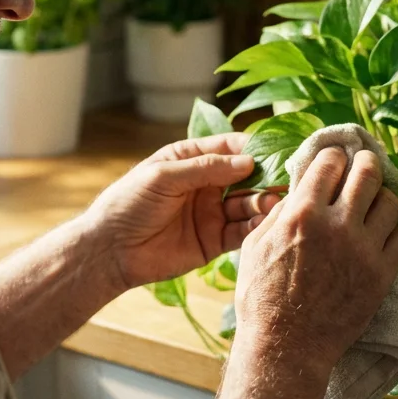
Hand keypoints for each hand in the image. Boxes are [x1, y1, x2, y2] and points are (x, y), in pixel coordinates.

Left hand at [86, 133, 282, 290]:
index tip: (276, 150)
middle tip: (287, 179)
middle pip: (245, 177)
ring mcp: (211, 213)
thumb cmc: (128, 203)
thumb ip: (206, 168)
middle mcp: (205, 185)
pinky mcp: (214, 241)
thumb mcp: (164, 176)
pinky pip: (242, 232)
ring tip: (277, 202)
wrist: (110, 251)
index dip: (253, 148)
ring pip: (248, 204)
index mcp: (190, 160)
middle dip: (266, 177)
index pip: (229, 148)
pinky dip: (257, 226)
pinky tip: (268, 221)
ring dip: (264, 202)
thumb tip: (247, 161)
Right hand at [234, 147, 397, 376]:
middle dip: (367, 163)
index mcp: (302, 214)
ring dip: (382, 196)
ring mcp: (363, 251)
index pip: (330, 162)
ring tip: (374, 202)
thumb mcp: (253, 246)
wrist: (286, 348)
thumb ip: (279, 213)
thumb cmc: (261, 299)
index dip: (334, 155)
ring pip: (391, 203)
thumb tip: (299, 191)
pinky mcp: (381, 275)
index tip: (336, 158)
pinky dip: (393, 230)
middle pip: (368, 173)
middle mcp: (337, 226)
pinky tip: (380, 234)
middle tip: (364, 166)